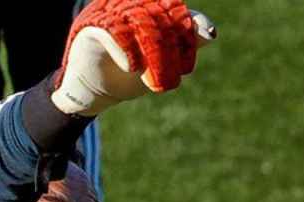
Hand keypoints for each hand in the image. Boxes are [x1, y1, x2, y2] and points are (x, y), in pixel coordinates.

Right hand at [52, 0, 216, 115]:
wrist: (95, 91)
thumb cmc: (131, 73)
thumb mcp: (164, 61)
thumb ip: (186, 43)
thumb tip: (210, 32)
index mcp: (152, 6)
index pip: (177, 11)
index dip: (187, 37)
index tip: (186, 68)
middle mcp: (132, 2)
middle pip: (162, 18)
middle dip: (170, 54)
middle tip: (169, 83)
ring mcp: (112, 10)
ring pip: (142, 23)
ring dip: (153, 57)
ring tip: (155, 83)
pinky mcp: (93, 24)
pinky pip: (116, 31)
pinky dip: (128, 51)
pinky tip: (132, 68)